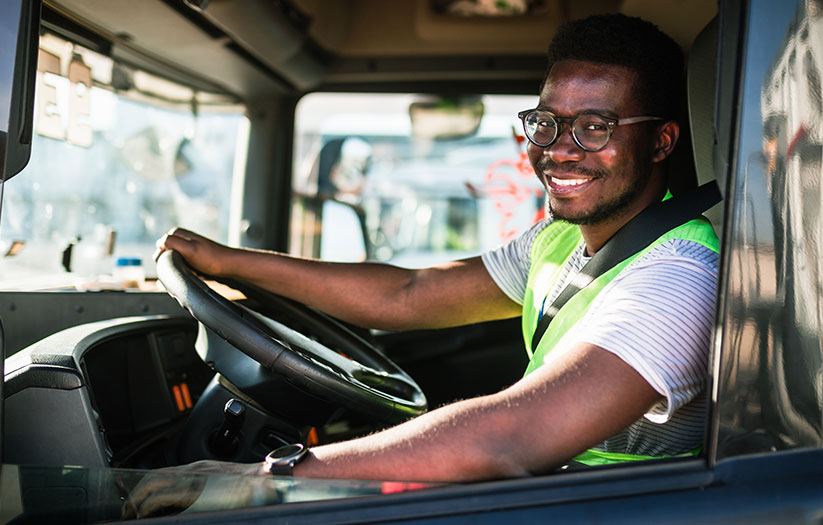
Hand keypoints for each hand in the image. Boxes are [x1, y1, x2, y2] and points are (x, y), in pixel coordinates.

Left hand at [121, 460, 266, 518]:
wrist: (265, 482)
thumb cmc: (251, 486)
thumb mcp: (223, 483)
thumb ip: (206, 488)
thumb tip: (192, 501)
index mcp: (199, 469)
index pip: (163, 472)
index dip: (144, 484)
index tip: (135, 496)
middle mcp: (192, 471)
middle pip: (152, 477)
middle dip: (136, 494)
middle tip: (129, 509)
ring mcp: (191, 480)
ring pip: (151, 484)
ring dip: (137, 501)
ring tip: (133, 514)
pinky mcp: (192, 492)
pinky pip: (160, 498)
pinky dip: (147, 507)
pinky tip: (146, 515)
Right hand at [154, 228, 234, 276]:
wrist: (230, 266)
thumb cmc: (212, 258)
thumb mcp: (189, 248)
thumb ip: (172, 243)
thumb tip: (159, 243)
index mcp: (179, 233)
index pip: (160, 245)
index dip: (164, 256)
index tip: (174, 262)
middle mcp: (183, 239)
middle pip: (166, 253)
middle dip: (171, 263)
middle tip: (183, 268)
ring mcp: (188, 248)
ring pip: (174, 260)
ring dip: (179, 268)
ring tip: (192, 271)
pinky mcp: (193, 258)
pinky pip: (182, 266)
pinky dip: (186, 271)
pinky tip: (194, 274)